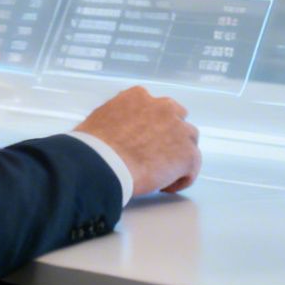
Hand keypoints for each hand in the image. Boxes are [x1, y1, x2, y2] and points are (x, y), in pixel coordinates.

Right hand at [75, 86, 200, 195]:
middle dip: (170, 135)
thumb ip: (115, 119)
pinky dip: (182, 178)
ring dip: (178, 155)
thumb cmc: (92, 146)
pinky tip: (166, 187)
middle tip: (155, 155)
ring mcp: (178, 130)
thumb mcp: (99, 119)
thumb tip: (113, 133)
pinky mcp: (187, 154)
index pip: (154, 107)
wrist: (102, 164)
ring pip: (188, 141)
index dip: (150, 126)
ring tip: (162, 174)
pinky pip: (192, 167)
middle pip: (177, 119)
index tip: (142, 141)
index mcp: (139, 97)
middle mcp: (163, 107)